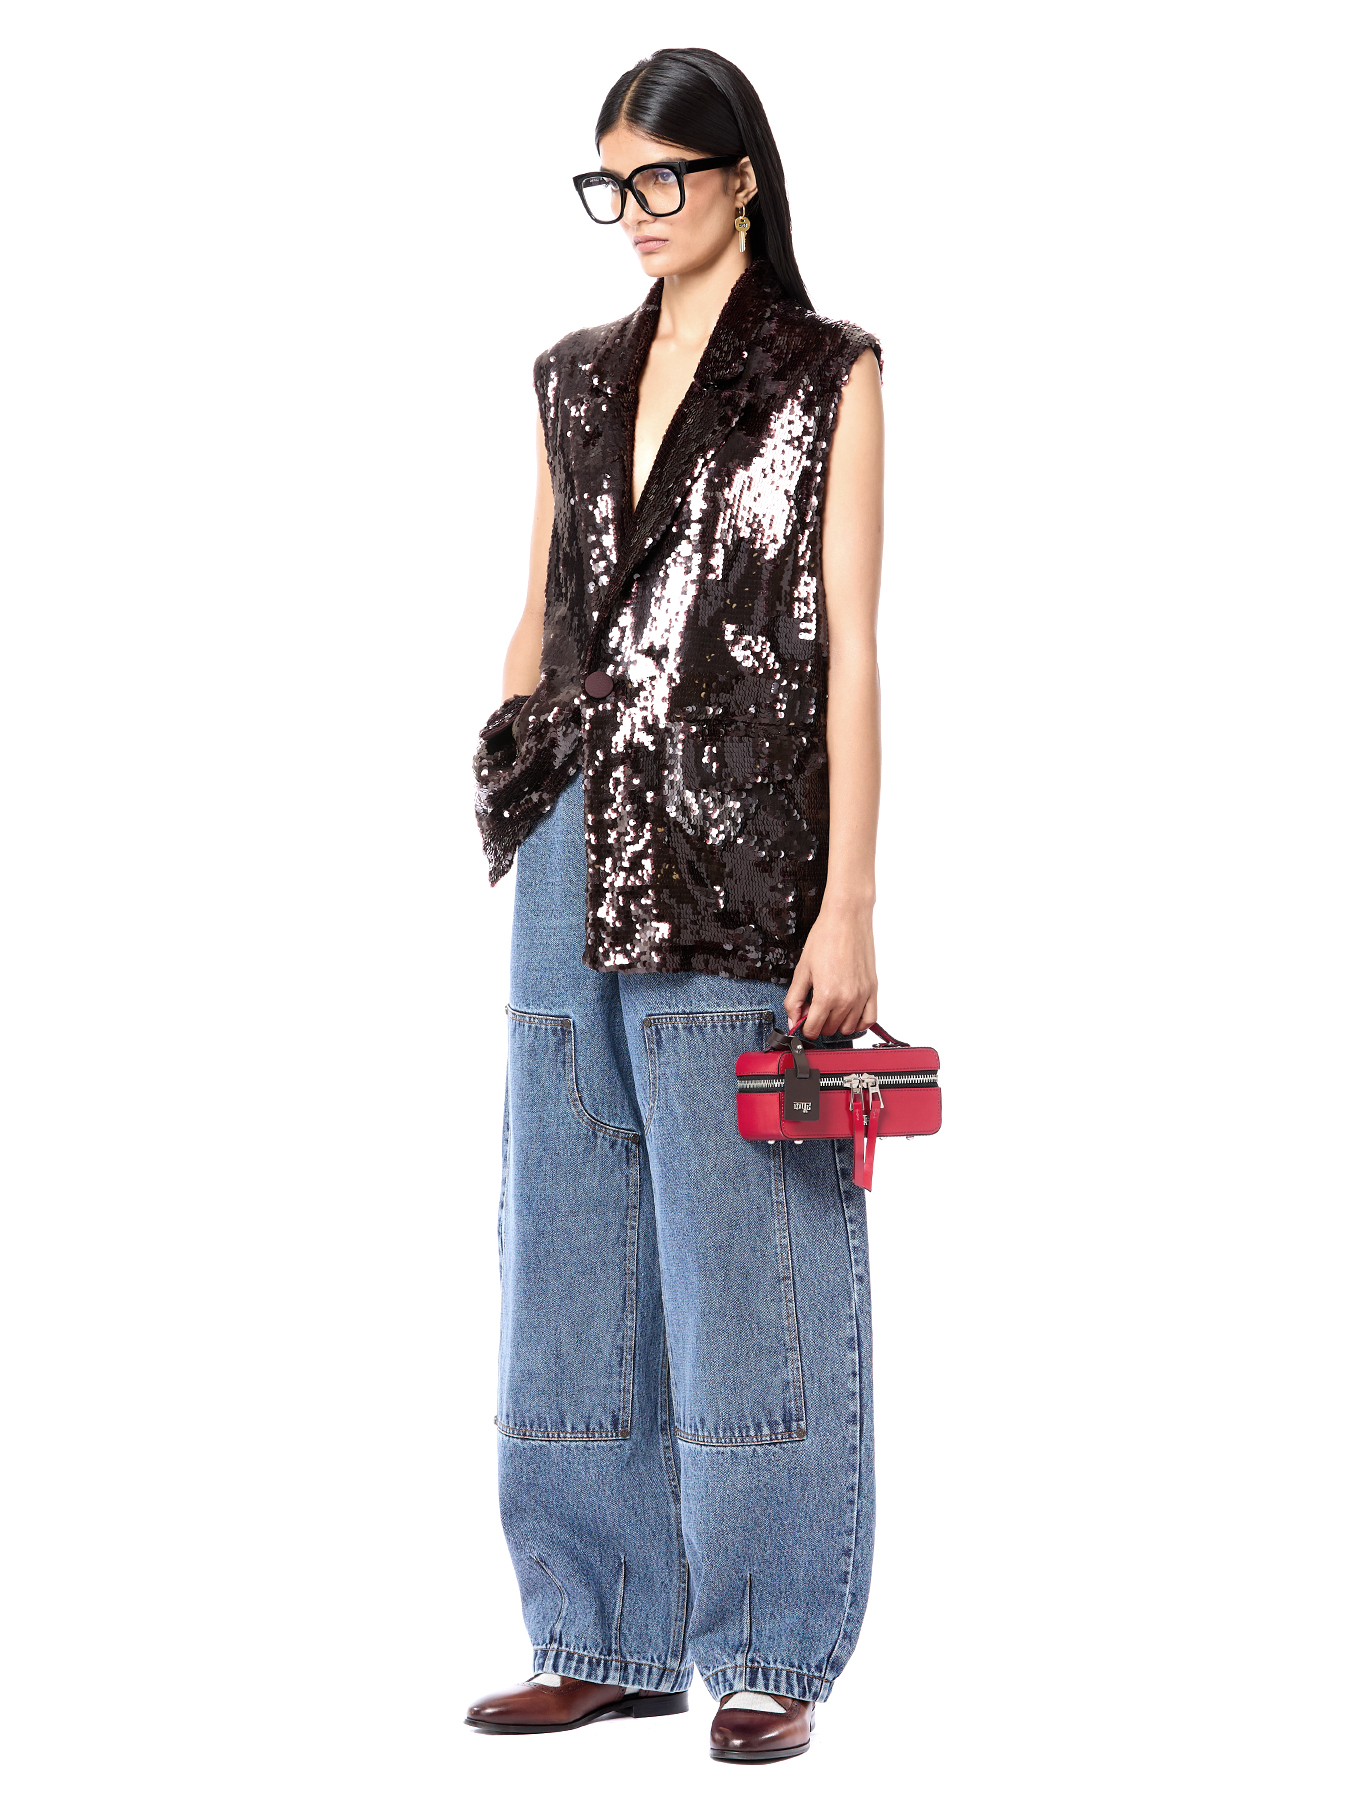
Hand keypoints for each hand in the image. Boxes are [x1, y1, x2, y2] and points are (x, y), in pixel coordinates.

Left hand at [784, 895, 878, 1040]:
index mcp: (826, 995)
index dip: (804, 1027)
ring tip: (830, 1006)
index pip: (813, 1029)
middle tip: (814, 1006)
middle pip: (830, 1030)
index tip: (802, 1020)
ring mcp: (862, 996)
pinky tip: (848, 1012)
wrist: (847, 919)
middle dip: (819, 1023)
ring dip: (837, 1023)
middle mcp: (846, 999)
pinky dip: (858, 1022)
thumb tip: (792, 1020)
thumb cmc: (825, 938)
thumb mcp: (802, 970)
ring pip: (848, 1028)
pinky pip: (869, 1019)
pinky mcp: (872, 990)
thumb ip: (794, 999)